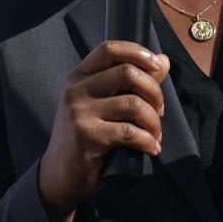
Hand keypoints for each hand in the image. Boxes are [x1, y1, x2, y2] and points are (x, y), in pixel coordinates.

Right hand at [37, 41, 169, 220]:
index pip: (109, 49)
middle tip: (158, 110)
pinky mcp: (87, 137)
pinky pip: (130, 132)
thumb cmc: (86, 135)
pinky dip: (148, 141)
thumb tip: (163, 61)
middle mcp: (76, 90)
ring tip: (155, 133)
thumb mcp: (101, 103)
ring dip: (154, 121)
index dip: (137, 51)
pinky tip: (151, 147)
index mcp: (78, 76)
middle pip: (128, 72)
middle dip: (154, 91)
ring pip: (134, 103)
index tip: (157, 65)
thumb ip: (132, 81)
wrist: (59, 174)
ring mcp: (79, 113)